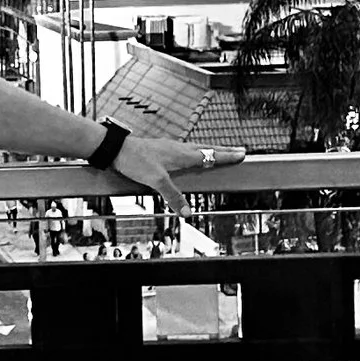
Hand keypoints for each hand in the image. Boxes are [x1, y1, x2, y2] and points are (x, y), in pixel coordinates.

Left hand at [105, 135, 240, 206]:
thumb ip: (173, 196)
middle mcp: (179, 148)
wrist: (117, 149)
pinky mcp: (162, 149)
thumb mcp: (156, 181)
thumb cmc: (136, 161)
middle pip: (207, 149)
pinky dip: (196, 151)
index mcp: (183, 154)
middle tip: (239, 151)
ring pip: (196, 148)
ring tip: (219, 153)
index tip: (242, 154)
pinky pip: (185, 150)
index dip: (226, 156)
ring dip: (211, 150)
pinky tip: (190, 156)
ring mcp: (170, 148)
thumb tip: (188, 212)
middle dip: (224, 151)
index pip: (210, 155)